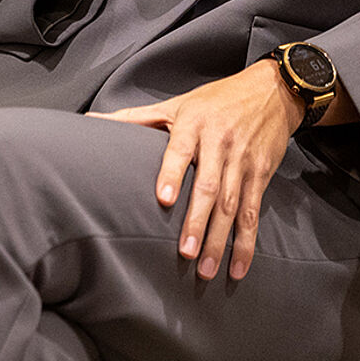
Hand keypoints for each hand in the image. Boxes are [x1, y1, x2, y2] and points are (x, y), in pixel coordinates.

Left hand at [89, 59, 300, 280]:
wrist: (271, 91)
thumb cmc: (214, 100)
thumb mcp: (175, 104)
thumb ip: (134, 118)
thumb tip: (88, 121)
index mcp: (194, 125)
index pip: (180, 151)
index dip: (171, 174)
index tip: (163, 199)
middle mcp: (220, 143)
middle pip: (209, 187)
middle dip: (197, 222)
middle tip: (184, 252)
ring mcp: (243, 161)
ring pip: (232, 206)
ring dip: (221, 240)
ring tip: (206, 269)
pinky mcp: (262, 175)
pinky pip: (253, 212)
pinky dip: (247, 242)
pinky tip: (238, 267)